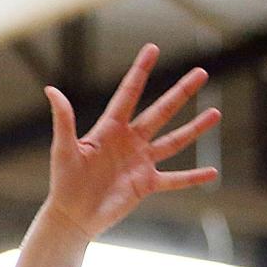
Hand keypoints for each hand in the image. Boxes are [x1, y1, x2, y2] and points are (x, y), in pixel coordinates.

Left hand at [44, 43, 219, 240]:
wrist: (72, 216)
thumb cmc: (64, 182)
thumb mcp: (63, 149)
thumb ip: (64, 120)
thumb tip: (51, 90)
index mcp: (110, 129)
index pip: (128, 94)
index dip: (140, 72)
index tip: (152, 49)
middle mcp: (130, 142)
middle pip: (160, 112)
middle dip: (180, 92)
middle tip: (201, 72)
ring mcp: (140, 163)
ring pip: (174, 141)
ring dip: (195, 128)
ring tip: (216, 113)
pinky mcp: (146, 184)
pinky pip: (174, 180)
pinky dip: (193, 178)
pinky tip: (212, 173)